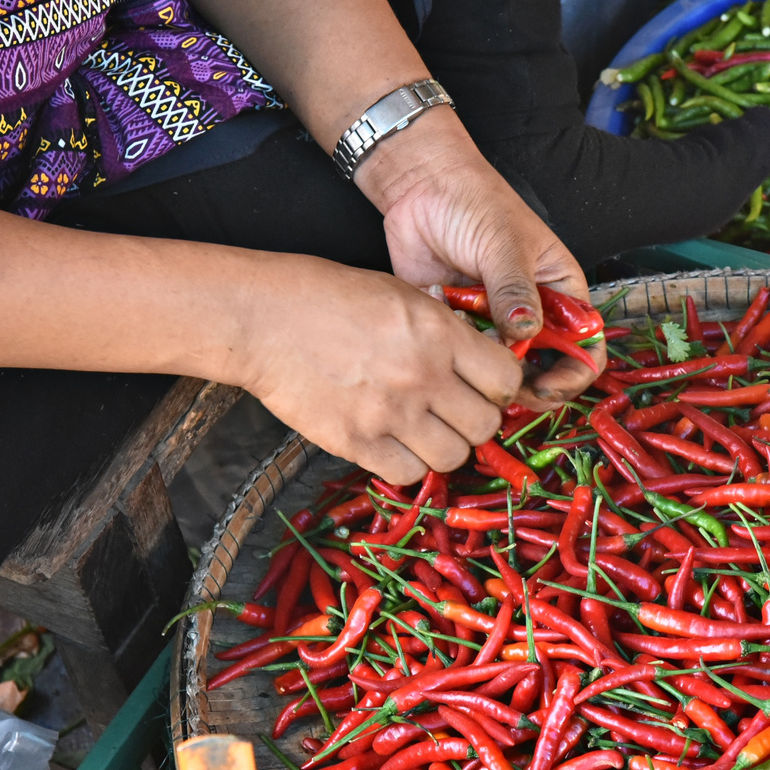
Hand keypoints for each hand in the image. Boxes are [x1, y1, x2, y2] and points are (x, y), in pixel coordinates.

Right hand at [229, 255, 523, 482]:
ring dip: (445, 446)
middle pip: (486, 426)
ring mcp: (390, 413)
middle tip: (455, 412)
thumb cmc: (328, 298)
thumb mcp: (402, 295)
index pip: (506, 380)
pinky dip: (407, 464)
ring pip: (454, 457)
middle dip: (476, 421)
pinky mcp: (356, 442)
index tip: (486, 387)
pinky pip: (408, 474)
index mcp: (439, 333)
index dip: (501, 388)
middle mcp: (422, 376)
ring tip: (424, 430)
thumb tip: (481, 362)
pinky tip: (394, 443)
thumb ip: (446, 331)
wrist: (263, 319)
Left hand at [354, 109, 602, 406]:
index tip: (546, 386)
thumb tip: (524, 335)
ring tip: (466, 356)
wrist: (420, 184)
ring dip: (485, 369)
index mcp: (560, 292)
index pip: (585, 346)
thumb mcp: (505, 245)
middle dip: (527, 385)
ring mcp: (493, 321)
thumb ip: (515, 292)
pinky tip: (440, 316)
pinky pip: (459, 352)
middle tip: (502, 389)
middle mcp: (532, 313)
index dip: (572, 373)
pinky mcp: (458, 323)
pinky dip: (450, 347)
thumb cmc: (476, 201)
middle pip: (543, 368)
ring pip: (500, 368)